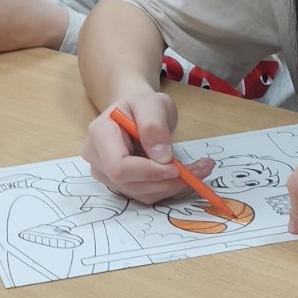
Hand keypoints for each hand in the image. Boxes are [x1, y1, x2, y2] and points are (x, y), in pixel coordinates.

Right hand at [82, 91, 213, 203]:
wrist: (136, 112)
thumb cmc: (142, 105)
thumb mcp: (152, 103)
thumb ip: (155, 126)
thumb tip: (162, 158)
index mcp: (100, 134)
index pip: (119, 166)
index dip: (149, 172)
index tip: (176, 167)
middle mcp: (97, 158)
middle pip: (129, 183)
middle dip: (166, 181)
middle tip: (200, 169)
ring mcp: (106, 174)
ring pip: (140, 193)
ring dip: (172, 186)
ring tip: (198, 169)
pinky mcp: (120, 185)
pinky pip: (146, 194)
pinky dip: (168, 187)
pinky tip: (185, 175)